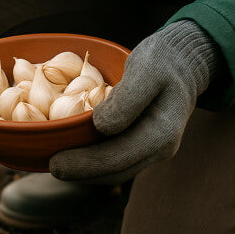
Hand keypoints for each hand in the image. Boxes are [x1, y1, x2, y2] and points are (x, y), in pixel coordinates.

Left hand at [49, 21, 220, 184]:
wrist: (185, 60)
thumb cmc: (163, 60)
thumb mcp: (146, 69)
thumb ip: (127, 98)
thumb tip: (100, 126)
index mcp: (161, 134)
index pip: (116, 159)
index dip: (83, 164)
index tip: (55, 163)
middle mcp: (159, 149)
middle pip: (113, 172)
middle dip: (80, 173)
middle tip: (49, 167)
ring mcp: (152, 150)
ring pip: (114, 171)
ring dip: (85, 171)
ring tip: (56, 162)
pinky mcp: (142, 144)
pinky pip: (116, 160)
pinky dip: (93, 161)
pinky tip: (73, 151)